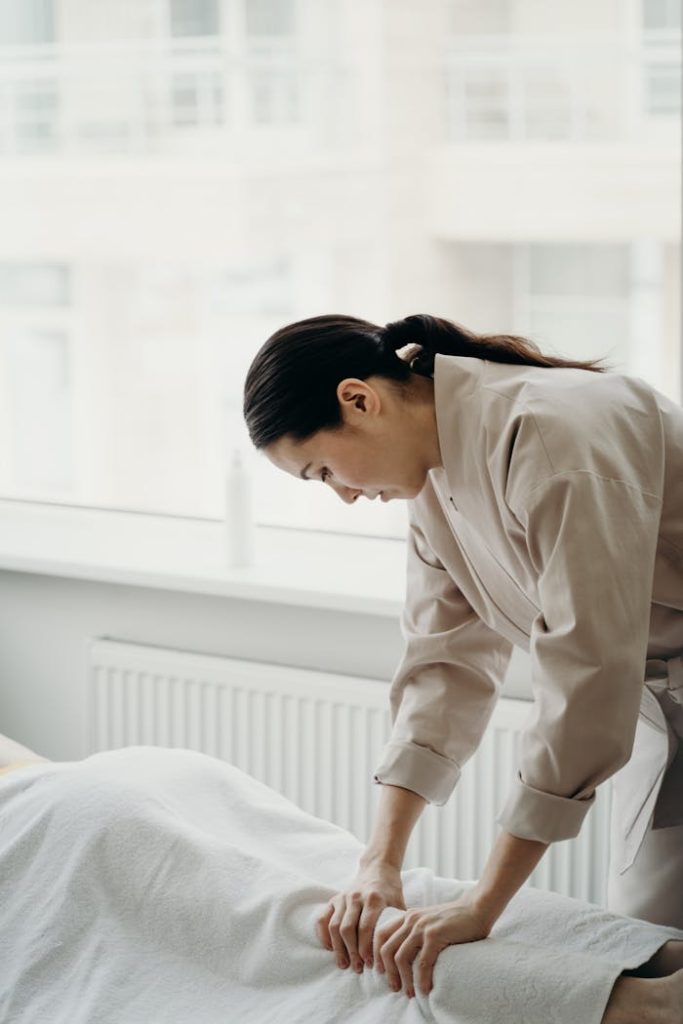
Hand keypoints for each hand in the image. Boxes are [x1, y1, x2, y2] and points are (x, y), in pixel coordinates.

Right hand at [315, 860, 405, 972]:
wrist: (377, 867)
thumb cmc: (391, 889)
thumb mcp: (399, 903)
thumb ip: (399, 924)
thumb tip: (405, 951)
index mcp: (374, 898)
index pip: (365, 927)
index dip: (366, 948)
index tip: (370, 964)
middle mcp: (356, 897)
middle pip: (347, 929)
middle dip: (351, 952)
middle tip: (357, 968)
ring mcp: (343, 897)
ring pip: (334, 926)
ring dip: (338, 948)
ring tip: (344, 964)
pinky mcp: (334, 898)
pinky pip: (323, 918)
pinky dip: (323, 934)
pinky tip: (329, 948)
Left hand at [374, 889, 493, 997]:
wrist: (476, 908)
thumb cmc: (455, 918)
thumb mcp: (428, 921)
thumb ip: (416, 932)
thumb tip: (407, 954)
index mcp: (408, 916)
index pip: (381, 934)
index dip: (376, 954)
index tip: (380, 972)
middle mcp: (411, 920)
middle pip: (386, 949)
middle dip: (388, 972)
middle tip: (394, 987)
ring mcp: (422, 927)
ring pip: (400, 957)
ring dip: (403, 979)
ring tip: (409, 992)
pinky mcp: (435, 935)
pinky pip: (422, 963)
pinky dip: (421, 979)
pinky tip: (425, 988)